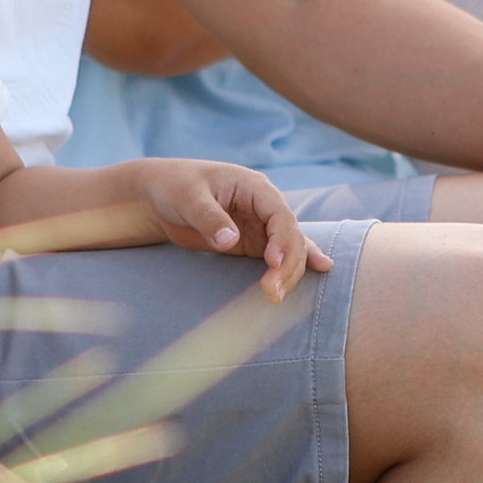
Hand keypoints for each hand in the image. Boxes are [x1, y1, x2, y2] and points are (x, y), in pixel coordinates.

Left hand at [130, 157, 333, 300]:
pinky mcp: (252, 241)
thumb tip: (230, 240)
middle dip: (286, 264)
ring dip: (288, 272)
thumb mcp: (188, 198)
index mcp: (254, 187)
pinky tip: (321, 268)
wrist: (160, 194)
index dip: (283, 239)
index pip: (280, 214)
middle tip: (272, 292)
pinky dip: (296, 262)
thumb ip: (209, 217)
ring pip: (288, 248)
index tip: (273, 263)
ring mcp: (261, 225)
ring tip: (275, 296)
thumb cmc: (174, 186)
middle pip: (290, 236)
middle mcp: (265, 206)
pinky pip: (279, 253)